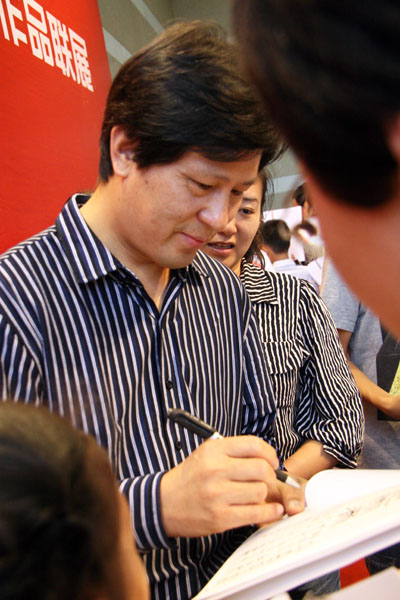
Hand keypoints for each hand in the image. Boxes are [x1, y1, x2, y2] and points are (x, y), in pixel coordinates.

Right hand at [159, 436, 304, 537]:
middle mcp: (215, 470)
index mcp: (213, 450)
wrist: (164, 503)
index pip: (253, 444)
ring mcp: (218, 495)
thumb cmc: (190, 478)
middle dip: (269, 474)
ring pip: (260, 491)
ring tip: (256, 495)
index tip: (272, 461)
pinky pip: (256, 513)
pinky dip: (270, 512)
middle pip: (261, 468)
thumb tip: (267, 458)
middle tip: (266, 479)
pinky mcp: (220, 518)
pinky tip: (272, 509)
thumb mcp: (206, 454)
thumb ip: (234, 452)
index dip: (269, 453)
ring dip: (263, 494)